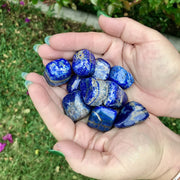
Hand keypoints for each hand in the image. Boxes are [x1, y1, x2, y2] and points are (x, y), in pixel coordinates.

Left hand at [25, 72, 179, 179]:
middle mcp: (85, 124)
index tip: (32, 86)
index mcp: (82, 140)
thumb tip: (57, 146)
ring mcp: (97, 111)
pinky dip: (84, 75)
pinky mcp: (108, 102)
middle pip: (62, 104)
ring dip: (64, 78)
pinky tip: (77, 63)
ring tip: (51, 61)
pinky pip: (93, 86)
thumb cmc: (140, 161)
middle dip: (48, 87)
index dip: (43, 104)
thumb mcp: (111, 167)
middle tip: (36, 70)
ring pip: (76, 92)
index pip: (57, 121)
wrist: (162, 150)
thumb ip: (82, 161)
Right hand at [36, 16, 179, 116]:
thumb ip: (125, 28)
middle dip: (60, 55)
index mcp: (115, 47)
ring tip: (45, 69)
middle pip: (80, 57)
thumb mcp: (149, 40)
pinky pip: (89, 91)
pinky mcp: (108, 95)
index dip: (70, 41)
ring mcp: (106, 80)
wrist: (175, 93)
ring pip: (81, 74)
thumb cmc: (166, 65)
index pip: (89, 42)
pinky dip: (75, 89)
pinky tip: (62, 88)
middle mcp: (107, 62)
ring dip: (64, 71)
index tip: (51, 41)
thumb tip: (101, 19)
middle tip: (41, 54)